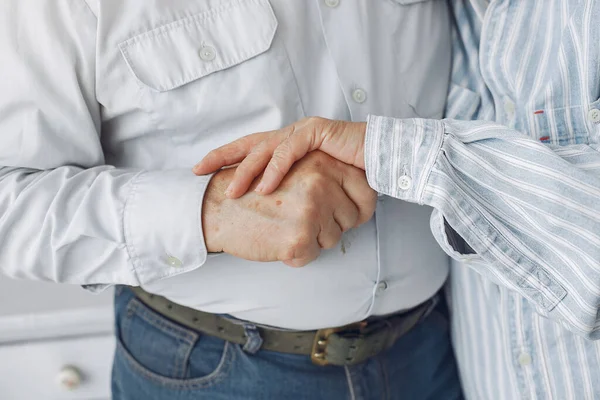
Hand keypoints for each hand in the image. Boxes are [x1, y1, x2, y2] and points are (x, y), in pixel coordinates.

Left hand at [193, 117, 366, 198]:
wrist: (381, 158)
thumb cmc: (351, 174)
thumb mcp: (316, 186)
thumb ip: (297, 194)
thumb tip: (280, 218)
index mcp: (288, 146)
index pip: (251, 150)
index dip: (226, 158)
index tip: (201, 170)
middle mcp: (291, 135)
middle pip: (249, 144)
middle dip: (223, 157)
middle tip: (199, 170)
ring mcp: (303, 131)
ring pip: (265, 148)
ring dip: (247, 171)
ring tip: (234, 192)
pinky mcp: (317, 132)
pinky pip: (289, 150)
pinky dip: (275, 170)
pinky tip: (266, 187)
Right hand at [202, 151, 375, 266]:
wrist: (216, 208)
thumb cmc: (252, 191)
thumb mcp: (291, 168)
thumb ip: (324, 174)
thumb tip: (358, 191)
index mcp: (321, 163)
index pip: (366, 190)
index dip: (357, 205)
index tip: (342, 211)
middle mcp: (321, 184)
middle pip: (351, 217)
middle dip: (332, 224)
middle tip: (302, 219)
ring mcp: (312, 212)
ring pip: (333, 238)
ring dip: (313, 239)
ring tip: (284, 226)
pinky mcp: (300, 238)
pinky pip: (313, 255)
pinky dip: (297, 254)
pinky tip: (277, 240)